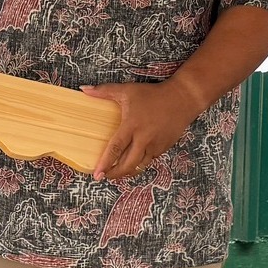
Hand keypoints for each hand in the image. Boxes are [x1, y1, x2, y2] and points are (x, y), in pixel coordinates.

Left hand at [82, 80, 200, 181]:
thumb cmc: (153, 94)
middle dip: (115, 173)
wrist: (182, 99)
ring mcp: (155, 145)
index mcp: (132, 126)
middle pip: (128, 164)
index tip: (97, 174)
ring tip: (116, 173)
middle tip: (104, 177)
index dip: (105, 163)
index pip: (116, 149)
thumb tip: (84, 90)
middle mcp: (144, 138)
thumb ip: (104, 91)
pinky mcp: (163, 147)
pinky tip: (132, 162)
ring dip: (127, 172)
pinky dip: (139, 163)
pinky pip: (149, 160)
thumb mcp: (127, 90)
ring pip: (139, 165)